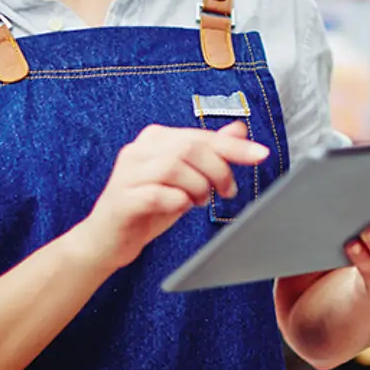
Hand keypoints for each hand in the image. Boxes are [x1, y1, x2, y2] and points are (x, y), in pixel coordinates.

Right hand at [72, 122, 268, 271]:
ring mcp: (127, 173)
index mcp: (155, 139)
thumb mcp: (185, 178)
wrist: (108, 240)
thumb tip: (239, 129)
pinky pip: (158, 194)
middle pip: (190, 147)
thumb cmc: (149, 206)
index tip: (261, 154)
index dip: (234, 146)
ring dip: (198, 187)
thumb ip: (209, 153)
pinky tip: (180, 207)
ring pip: (175, 167)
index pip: (201, 136)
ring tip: (200, 201)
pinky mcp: (122, 199)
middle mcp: (139, 149)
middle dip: (218, 169)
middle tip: (228, 191)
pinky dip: (178, 201)